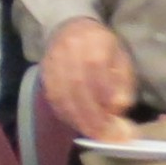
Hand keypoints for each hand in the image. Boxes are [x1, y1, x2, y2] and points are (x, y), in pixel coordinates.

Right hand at [39, 18, 140, 142]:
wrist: (69, 29)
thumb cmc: (101, 46)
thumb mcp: (121, 57)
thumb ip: (122, 82)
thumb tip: (118, 108)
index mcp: (93, 42)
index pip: (96, 70)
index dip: (105, 96)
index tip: (118, 118)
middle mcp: (69, 51)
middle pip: (77, 86)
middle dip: (92, 115)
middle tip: (107, 136)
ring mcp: (52, 63)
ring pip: (62, 95)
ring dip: (78, 118)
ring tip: (94, 134)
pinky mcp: (43, 75)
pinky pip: (52, 98)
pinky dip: (66, 114)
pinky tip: (78, 124)